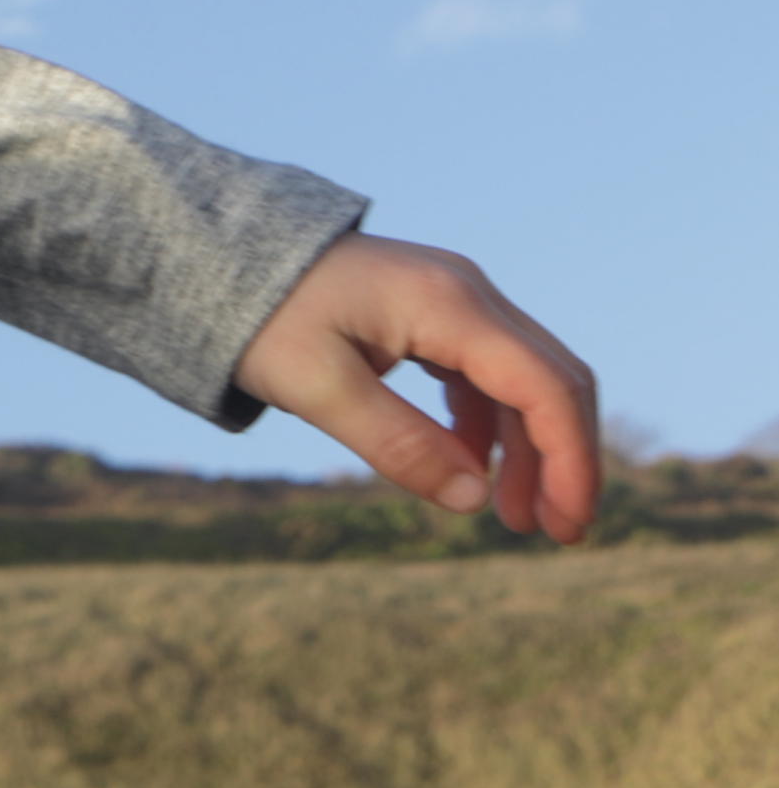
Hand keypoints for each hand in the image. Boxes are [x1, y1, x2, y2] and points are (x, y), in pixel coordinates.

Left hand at [234, 230, 599, 542]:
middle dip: (564, 460)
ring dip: (528, 449)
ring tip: (514, 519)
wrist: (215, 253)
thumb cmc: (256, 315)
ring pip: (524, 380)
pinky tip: (471, 469)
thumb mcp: (315, 386)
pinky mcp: (431, 314)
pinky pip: (484, 373)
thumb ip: (396, 442)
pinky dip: (489, 425)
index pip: (546, 386)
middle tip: (557, 534)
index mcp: (449, 304)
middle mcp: (468, 293)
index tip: (569, 525)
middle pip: (552, 382)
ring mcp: (453, 300)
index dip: (571, 460)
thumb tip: (473, 500)